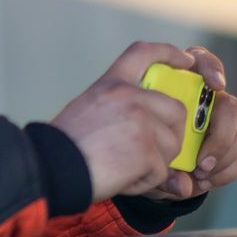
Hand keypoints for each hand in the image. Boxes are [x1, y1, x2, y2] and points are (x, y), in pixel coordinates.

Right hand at [51, 42, 194, 201]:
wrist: (51, 167)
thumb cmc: (65, 146)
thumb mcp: (89, 110)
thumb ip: (123, 111)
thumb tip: (163, 137)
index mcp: (112, 84)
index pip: (145, 53)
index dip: (169, 53)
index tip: (186, 60)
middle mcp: (129, 97)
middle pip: (176, 110)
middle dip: (172, 134)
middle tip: (152, 152)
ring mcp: (140, 122)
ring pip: (172, 145)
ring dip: (154, 164)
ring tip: (123, 168)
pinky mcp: (145, 150)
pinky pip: (161, 172)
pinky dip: (144, 182)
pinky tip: (120, 179)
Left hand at [138, 45, 236, 200]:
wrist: (152, 171)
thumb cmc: (143, 150)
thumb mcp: (141, 157)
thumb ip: (159, 169)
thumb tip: (183, 186)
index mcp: (179, 87)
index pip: (200, 60)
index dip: (211, 66)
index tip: (214, 84)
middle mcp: (206, 101)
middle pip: (229, 103)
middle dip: (221, 133)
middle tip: (202, 160)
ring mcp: (223, 122)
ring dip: (224, 155)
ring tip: (200, 173)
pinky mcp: (234, 144)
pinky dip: (227, 171)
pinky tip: (206, 181)